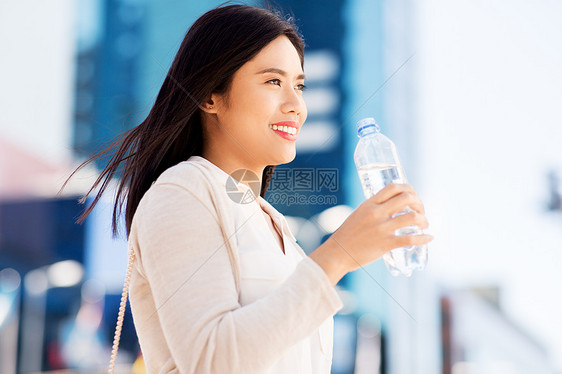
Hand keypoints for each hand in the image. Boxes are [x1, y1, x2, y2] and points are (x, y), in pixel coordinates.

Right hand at [311, 183, 432, 282]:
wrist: (338, 253)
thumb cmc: (348, 235)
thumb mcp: (359, 214)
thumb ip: (374, 209)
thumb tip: (391, 207)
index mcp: (369, 203)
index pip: (393, 187)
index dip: (408, 188)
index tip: (413, 195)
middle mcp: (376, 213)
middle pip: (407, 198)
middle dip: (419, 203)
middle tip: (420, 211)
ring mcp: (381, 229)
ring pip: (412, 218)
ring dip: (424, 220)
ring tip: (424, 224)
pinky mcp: (385, 244)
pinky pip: (410, 239)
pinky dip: (423, 239)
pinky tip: (428, 238)